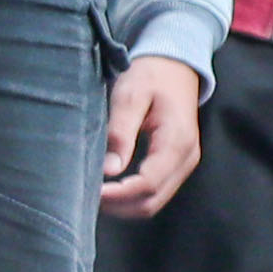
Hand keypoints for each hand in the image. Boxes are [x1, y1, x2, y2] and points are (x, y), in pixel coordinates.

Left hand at [94, 52, 207, 220]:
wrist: (175, 66)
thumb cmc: (151, 76)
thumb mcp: (130, 96)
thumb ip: (120, 132)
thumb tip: (109, 170)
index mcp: (177, 140)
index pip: (148, 183)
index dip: (119, 194)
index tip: (91, 193)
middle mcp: (186, 157)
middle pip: (151, 200)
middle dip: (118, 204)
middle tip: (86, 196)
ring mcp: (184, 164)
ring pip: (154, 202)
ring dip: (124, 205)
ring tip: (94, 194)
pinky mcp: (177, 165)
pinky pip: (156, 192)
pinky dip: (132, 197)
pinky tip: (110, 189)